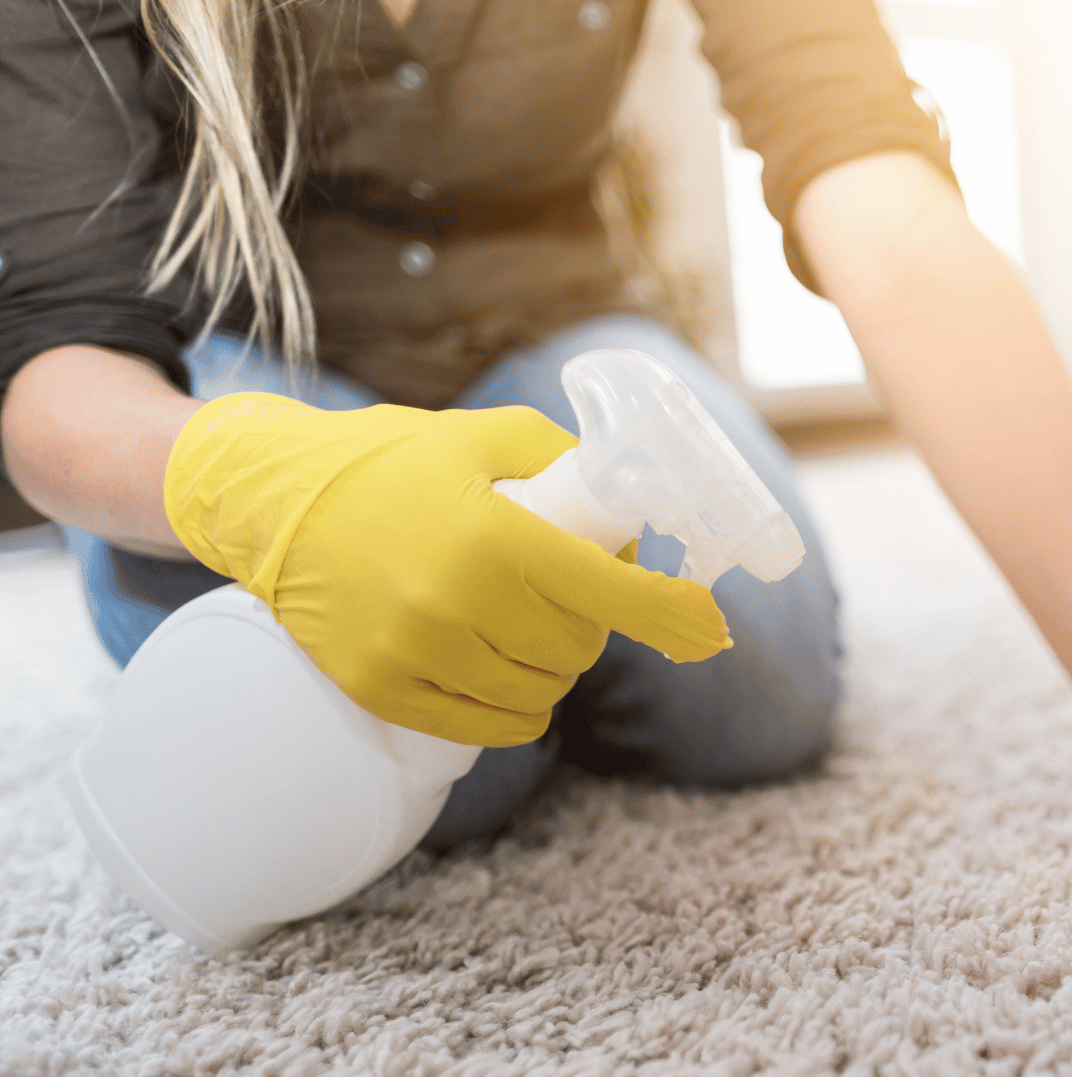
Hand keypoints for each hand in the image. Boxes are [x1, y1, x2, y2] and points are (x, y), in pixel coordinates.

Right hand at [165, 394, 731, 746]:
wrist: (271, 497)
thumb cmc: (390, 460)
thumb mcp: (487, 436)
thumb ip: (566, 462)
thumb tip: (634, 509)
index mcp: (493, 535)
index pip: (610, 594)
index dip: (672, 616)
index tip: (708, 627)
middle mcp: (455, 600)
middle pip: (577, 650)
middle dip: (593, 629)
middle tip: (574, 598)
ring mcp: (412, 651)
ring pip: (537, 694)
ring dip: (556, 671)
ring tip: (533, 630)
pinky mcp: (379, 687)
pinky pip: (484, 725)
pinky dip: (516, 710)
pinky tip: (511, 678)